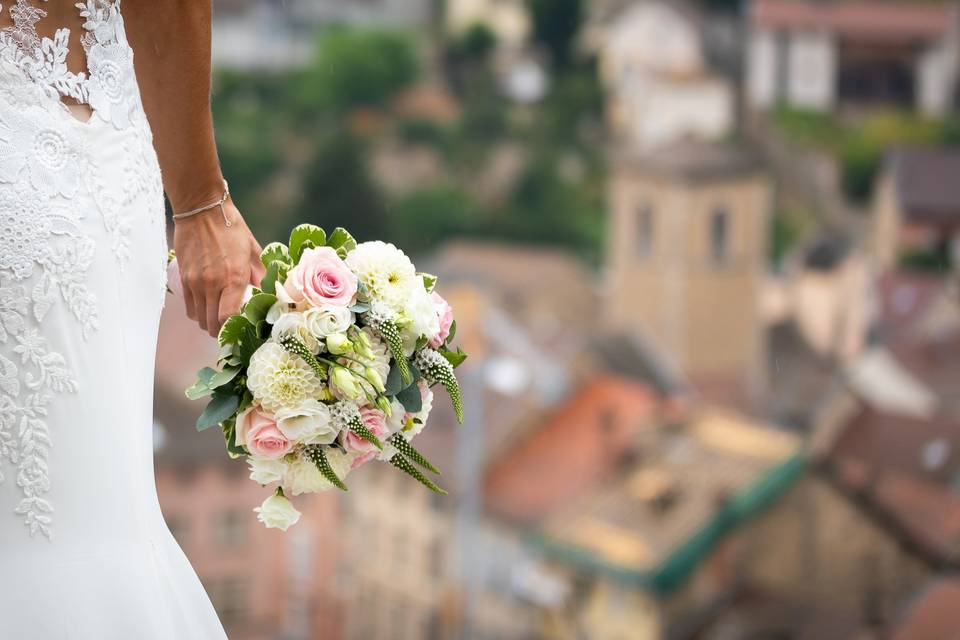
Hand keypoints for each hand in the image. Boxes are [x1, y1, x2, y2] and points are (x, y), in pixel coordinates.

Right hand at [173, 200, 265, 337]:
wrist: (201, 210)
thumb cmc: (231, 228)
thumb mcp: (253, 250)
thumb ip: (262, 275)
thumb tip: (272, 293)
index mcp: (235, 277)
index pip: (229, 317)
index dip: (234, 328)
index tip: (242, 329)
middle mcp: (213, 283)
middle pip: (213, 324)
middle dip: (222, 331)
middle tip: (232, 328)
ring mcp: (195, 282)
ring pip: (200, 319)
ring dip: (210, 323)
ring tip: (219, 317)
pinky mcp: (183, 278)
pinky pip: (189, 307)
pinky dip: (198, 313)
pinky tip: (208, 306)